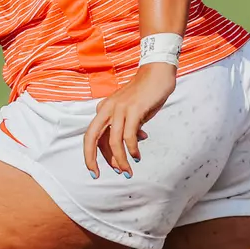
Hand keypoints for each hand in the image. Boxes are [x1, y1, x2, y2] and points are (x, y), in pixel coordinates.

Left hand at [83, 62, 174, 177]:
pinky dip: (131, 149)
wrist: (158, 73)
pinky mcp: (134, 109)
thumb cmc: (146, 93)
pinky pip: (128, 135)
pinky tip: (136, 156)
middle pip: (92, 138)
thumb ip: (128, 127)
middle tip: (96, 175)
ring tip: (127, 171)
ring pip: (113, 141)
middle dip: (92, 159)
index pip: (93, 136)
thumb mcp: (132, 112)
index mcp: (104, 109)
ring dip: (119, 159)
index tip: (97, 170)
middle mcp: (107, 109)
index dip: (93, 155)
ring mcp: (120, 109)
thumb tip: (132, 145)